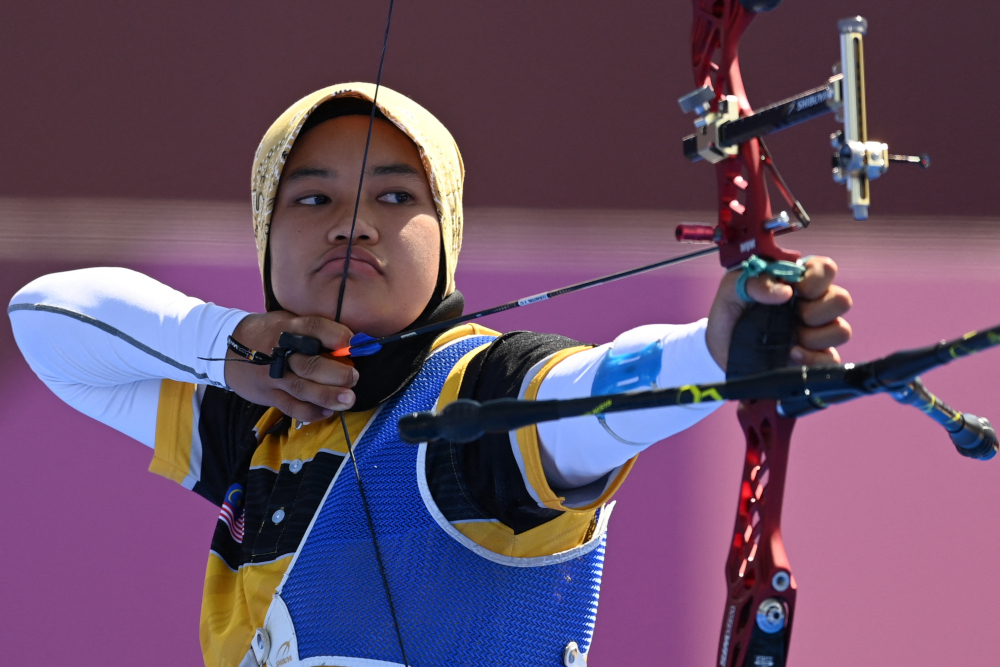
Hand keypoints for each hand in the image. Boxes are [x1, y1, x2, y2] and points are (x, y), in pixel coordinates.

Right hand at [225, 312, 358, 421]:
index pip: (312, 327)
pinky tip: (328, 412)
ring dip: (328, 395)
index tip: (353, 342)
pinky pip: (291, 407)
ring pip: (302, 389)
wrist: (227, 349)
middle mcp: (280, 352)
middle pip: (310, 364)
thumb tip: (351, 343)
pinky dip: (311, 412)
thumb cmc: (269, 333)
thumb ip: (312, 331)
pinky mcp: (268, 395)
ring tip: (348, 399)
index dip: (334, 334)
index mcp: (287, 327)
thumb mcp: (286, 321)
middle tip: (354, 377)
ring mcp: (273, 376)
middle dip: (336, 373)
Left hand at [705, 256, 852, 371]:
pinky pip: (831, 359)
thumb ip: (755, 281)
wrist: (718, 351)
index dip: (817, 277)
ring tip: (789, 337)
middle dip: (816, 309)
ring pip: (842, 331)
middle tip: (792, 315)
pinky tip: (791, 353)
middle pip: (842, 300)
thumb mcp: (732, 289)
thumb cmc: (730, 315)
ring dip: (814, 335)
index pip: (826, 269)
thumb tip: (785, 291)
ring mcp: (816, 333)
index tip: (796, 288)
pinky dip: (812, 357)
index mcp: (797, 282)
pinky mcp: (814, 358)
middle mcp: (813, 305)